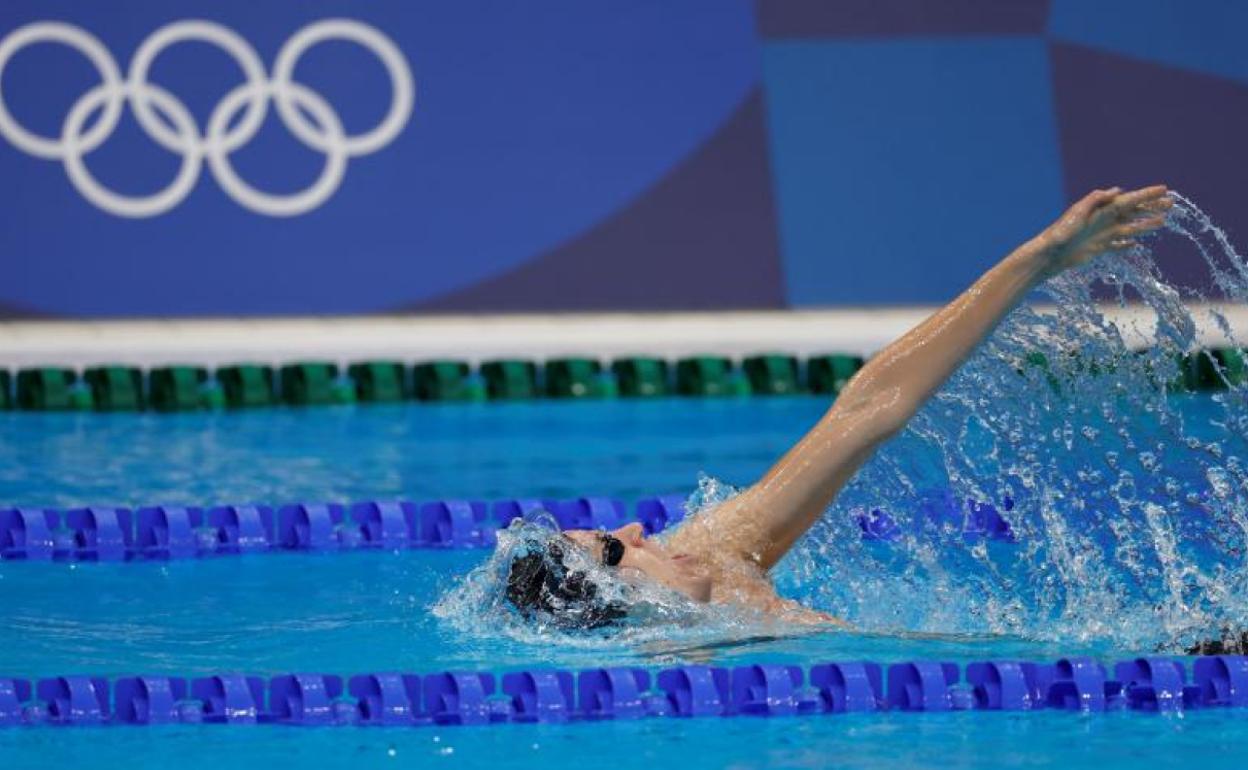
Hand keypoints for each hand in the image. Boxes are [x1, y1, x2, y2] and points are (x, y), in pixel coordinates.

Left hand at [1029, 185, 1171, 278]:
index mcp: (1101, 209)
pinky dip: (1125, 244)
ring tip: (1163, 222)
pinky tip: (1134, 245)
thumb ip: (1095, 200)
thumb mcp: (1078, 213)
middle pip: (1133, 212)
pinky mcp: (1097, 248)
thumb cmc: (1061, 232)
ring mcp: (1101, 234)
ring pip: (1129, 227)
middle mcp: (1103, 220)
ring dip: (1145, 225)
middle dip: (1151, 207)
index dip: (1147, 194)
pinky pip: (1115, 245)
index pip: (1129, 199)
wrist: (1048, 255)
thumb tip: (1117, 191)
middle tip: (1171, 204)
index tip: (1164, 189)